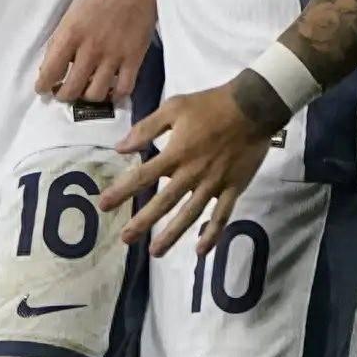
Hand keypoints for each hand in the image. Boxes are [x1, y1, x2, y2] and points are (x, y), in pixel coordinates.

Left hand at [35, 0, 155, 102]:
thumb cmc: (98, 0)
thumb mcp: (70, 16)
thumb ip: (60, 42)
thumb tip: (49, 67)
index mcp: (71, 35)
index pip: (51, 70)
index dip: (43, 86)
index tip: (42, 90)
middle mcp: (90, 49)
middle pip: (72, 88)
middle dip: (63, 96)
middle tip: (63, 94)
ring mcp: (113, 56)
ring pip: (96, 94)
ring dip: (87, 97)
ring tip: (85, 92)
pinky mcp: (134, 59)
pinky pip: (123, 89)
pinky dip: (114, 96)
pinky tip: (109, 91)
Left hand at [99, 76, 274, 256]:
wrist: (253, 107)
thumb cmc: (210, 104)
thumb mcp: (174, 107)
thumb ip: (146, 128)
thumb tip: (120, 147)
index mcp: (176, 153)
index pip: (143, 175)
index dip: (122, 191)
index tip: (104, 205)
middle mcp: (192, 173)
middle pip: (164, 202)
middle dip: (143, 222)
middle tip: (125, 239)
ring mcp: (214, 184)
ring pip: (190, 215)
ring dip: (172, 234)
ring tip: (155, 252)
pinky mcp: (233, 188)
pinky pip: (221, 216)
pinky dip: (212, 234)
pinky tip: (201, 250)